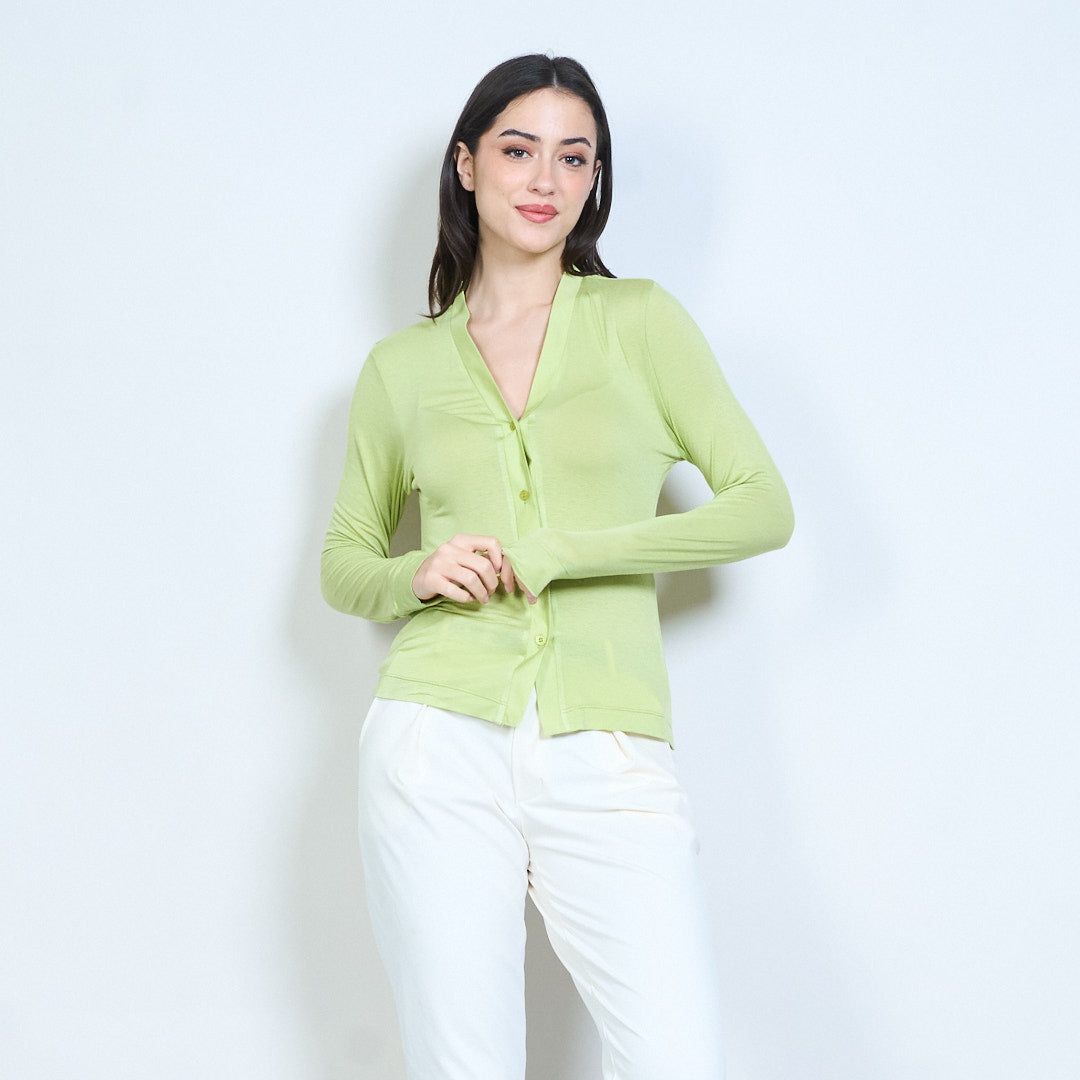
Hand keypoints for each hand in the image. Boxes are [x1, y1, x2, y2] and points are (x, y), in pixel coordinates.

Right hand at [412, 534, 536, 604]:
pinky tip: (468, 599)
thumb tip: (504, 568)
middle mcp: (450, 548)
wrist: (418, 577)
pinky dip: (467, 598)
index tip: (499, 573)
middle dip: (492, 583)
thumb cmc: (447, 568)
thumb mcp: (463, 557)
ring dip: (482, 593)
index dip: (500, 560)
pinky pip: (457, 591)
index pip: (491, 542)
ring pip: (472, 579)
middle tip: (491, 591)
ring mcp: (440, 563)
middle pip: (484, 566)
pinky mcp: (432, 579)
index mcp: (461, 540)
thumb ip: (480, 558)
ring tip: (483, 598)